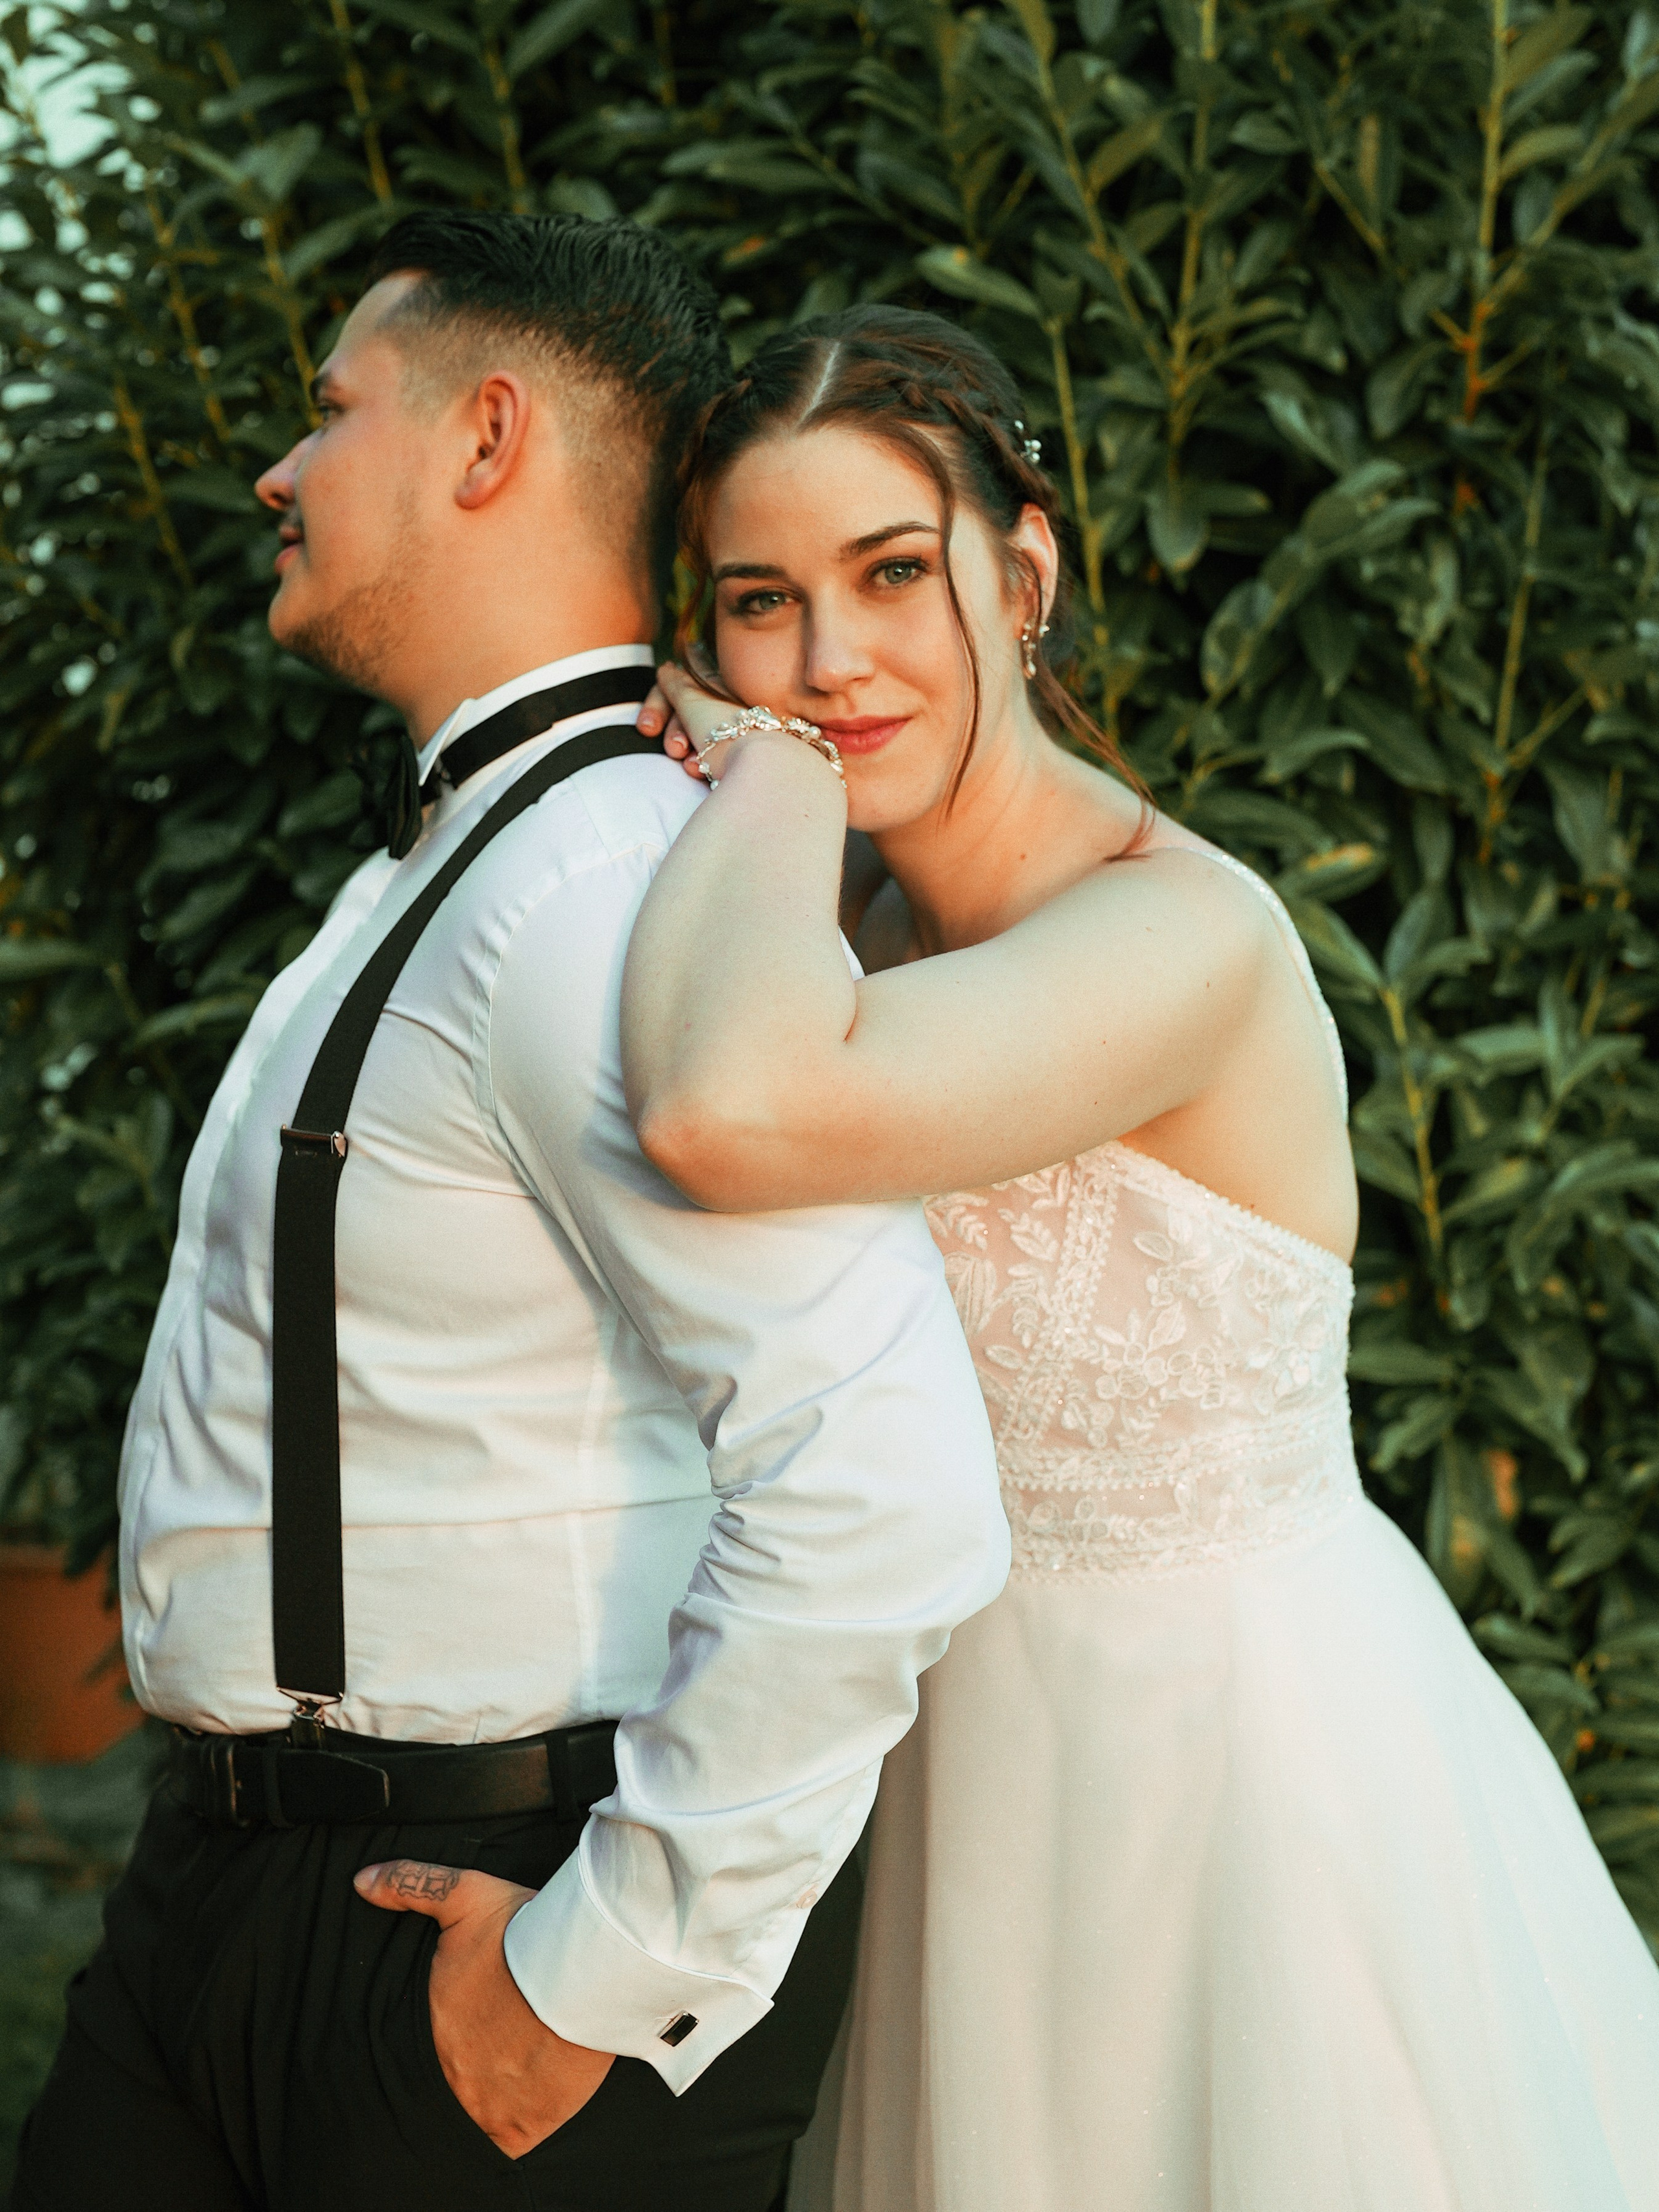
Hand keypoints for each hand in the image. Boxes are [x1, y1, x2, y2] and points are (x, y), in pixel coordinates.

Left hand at [355, 1857, 614, 2157]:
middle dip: (465, 2066)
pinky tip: (529, 2100)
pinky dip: (515, 2126)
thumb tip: (361, 1883)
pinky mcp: (527, 2124)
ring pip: (476, 2114)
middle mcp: (453, 2072)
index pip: (424, 2047)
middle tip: (493, 2045)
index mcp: (436, 2026)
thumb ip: (413, 1886)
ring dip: (488, 2098)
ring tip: (512, 2071)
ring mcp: (488, 2104)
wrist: (587, 1970)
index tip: (467, 2026)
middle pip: (449, 2079)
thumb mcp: (465, 1895)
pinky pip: (510, 2140)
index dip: (444, 2039)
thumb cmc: (528, 1934)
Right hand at [635, 662, 743, 780]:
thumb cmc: (726, 726)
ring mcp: (733, 732)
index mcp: (718, 685)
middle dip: (673, 736)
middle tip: (675, 750)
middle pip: (685, 718)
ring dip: (688, 754)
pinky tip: (704, 772)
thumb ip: (675, 682)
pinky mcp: (736, 758)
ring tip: (693, 766)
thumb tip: (666, 668)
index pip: (676, 690)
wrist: (762, 763)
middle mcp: (726, 705)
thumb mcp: (692, 697)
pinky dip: (703, 766)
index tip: (647, 729)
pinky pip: (709, 759)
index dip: (656, 708)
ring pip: (695, 742)